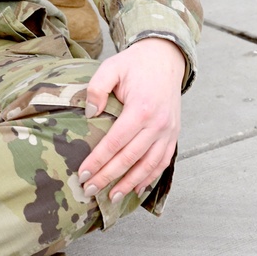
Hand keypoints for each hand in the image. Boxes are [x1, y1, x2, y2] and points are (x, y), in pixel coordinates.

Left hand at [78, 38, 185, 202]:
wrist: (164, 59)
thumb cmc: (134, 64)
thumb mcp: (111, 66)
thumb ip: (97, 87)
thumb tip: (90, 113)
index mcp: (141, 108)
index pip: (115, 142)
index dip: (98, 160)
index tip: (83, 173)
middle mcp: (158, 124)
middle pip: (130, 158)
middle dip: (108, 177)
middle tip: (89, 189)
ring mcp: (168, 132)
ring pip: (148, 166)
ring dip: (129, 184)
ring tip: (111, 196)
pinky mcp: (173, 135)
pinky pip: (163, 162)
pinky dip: (150, 177)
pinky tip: (136, 187)